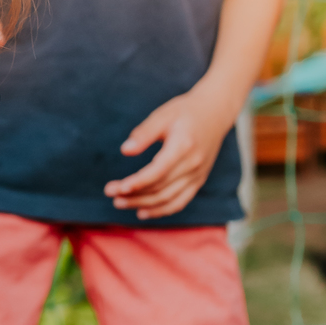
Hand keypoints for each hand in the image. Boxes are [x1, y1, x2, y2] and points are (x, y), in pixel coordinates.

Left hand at [104, 90, 232, 219]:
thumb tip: (125, 151)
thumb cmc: (185, 112)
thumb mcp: (162, 116)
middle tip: (110, 193)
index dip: (138, 182)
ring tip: (119, 203)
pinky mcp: (199, 180)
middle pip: (161, 188)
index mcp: (184, 146)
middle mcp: (193, 164)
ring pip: (169, 199)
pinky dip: (161, 210)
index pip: (158, 171)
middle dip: (134, 194)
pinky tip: (142, 212)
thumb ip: (143, 134)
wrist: (215, 113)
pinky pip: (180, 201)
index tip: (118, 187)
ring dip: (143, 205)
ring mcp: (198, 175)